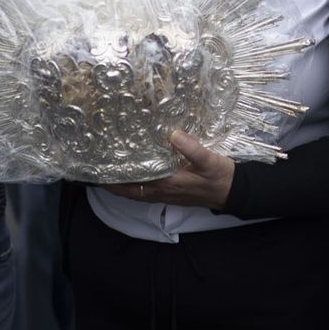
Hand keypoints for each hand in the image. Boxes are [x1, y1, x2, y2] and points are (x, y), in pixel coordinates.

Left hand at [100, 131, 234, 209]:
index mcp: (169, 183)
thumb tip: (172, 134)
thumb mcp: (209, 159)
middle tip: (95, 174)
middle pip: (131, 192)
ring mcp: (167, 195)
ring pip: (137, 194)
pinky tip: (132, 179)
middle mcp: (164, 192)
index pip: (136, 183)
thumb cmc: (220, 176)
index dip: (116, 179)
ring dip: (121, 187)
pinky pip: (147, 193)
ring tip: (106, 176)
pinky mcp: (172, 194)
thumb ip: (191, 148)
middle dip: (112, 185)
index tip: (99, 171)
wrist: (233, 192)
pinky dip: (134, 188)